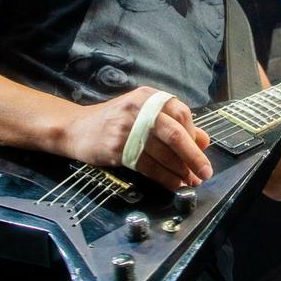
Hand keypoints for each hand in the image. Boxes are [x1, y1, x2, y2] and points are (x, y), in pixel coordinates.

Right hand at [64, 86, 211, 191]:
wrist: (76, 128)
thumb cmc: (116, 121)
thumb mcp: (144, 115)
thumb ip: (173, 124)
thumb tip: (204, 141)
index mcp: (149, 97)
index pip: (181, 113)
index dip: (194, 135)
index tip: (202, 152)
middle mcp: (139, 109)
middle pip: (174, 134)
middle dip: (193, 156)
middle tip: (205, 172)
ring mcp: (126, 128)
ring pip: (162, 154)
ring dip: (180, 171)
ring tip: (190, 181)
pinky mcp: (117, 149)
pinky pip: (148, 166)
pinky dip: (165, 178)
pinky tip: (173, 184)